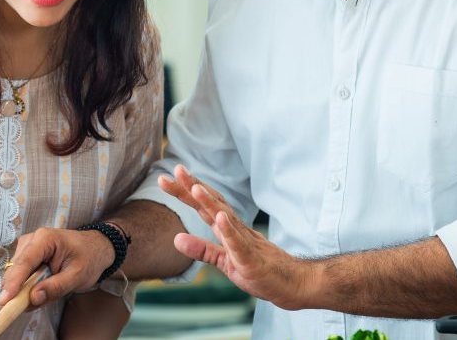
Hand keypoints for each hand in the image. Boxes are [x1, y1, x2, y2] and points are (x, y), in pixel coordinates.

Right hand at [0, 227, 114, 309]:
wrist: (96, 248)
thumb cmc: (89, 258)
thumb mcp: (77, 276)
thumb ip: (55, 287)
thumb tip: (33, 298)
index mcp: (45, 239)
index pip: (24, 262)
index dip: (13, 283)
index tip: (5, 300)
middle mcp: (32, 240)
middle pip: (16, 269)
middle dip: (18, 289)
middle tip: (29, 305)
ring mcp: (27, 247)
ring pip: (16, 273)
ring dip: (24, 288)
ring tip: (44, 293)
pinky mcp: (27, 256)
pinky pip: (21, 275)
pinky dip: (27, 286)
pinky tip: (41, 288)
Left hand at [158, 165, 316, 309]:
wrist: (292, 285)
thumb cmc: (260, 271)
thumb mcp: (225, 262)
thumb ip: (202, 250)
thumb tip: (175, 239)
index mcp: (227, 231)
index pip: (204, 207)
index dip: (185, 192)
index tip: (165, 179)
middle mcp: (236, 230)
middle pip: (213, 204)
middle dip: (193, 188)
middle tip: (176, 169)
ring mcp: (245, 243)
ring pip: (226, 219)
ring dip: (211, 203)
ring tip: (195, 188)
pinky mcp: (252, 260)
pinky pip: (240, 243)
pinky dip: (229, 230)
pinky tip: (220, 218)